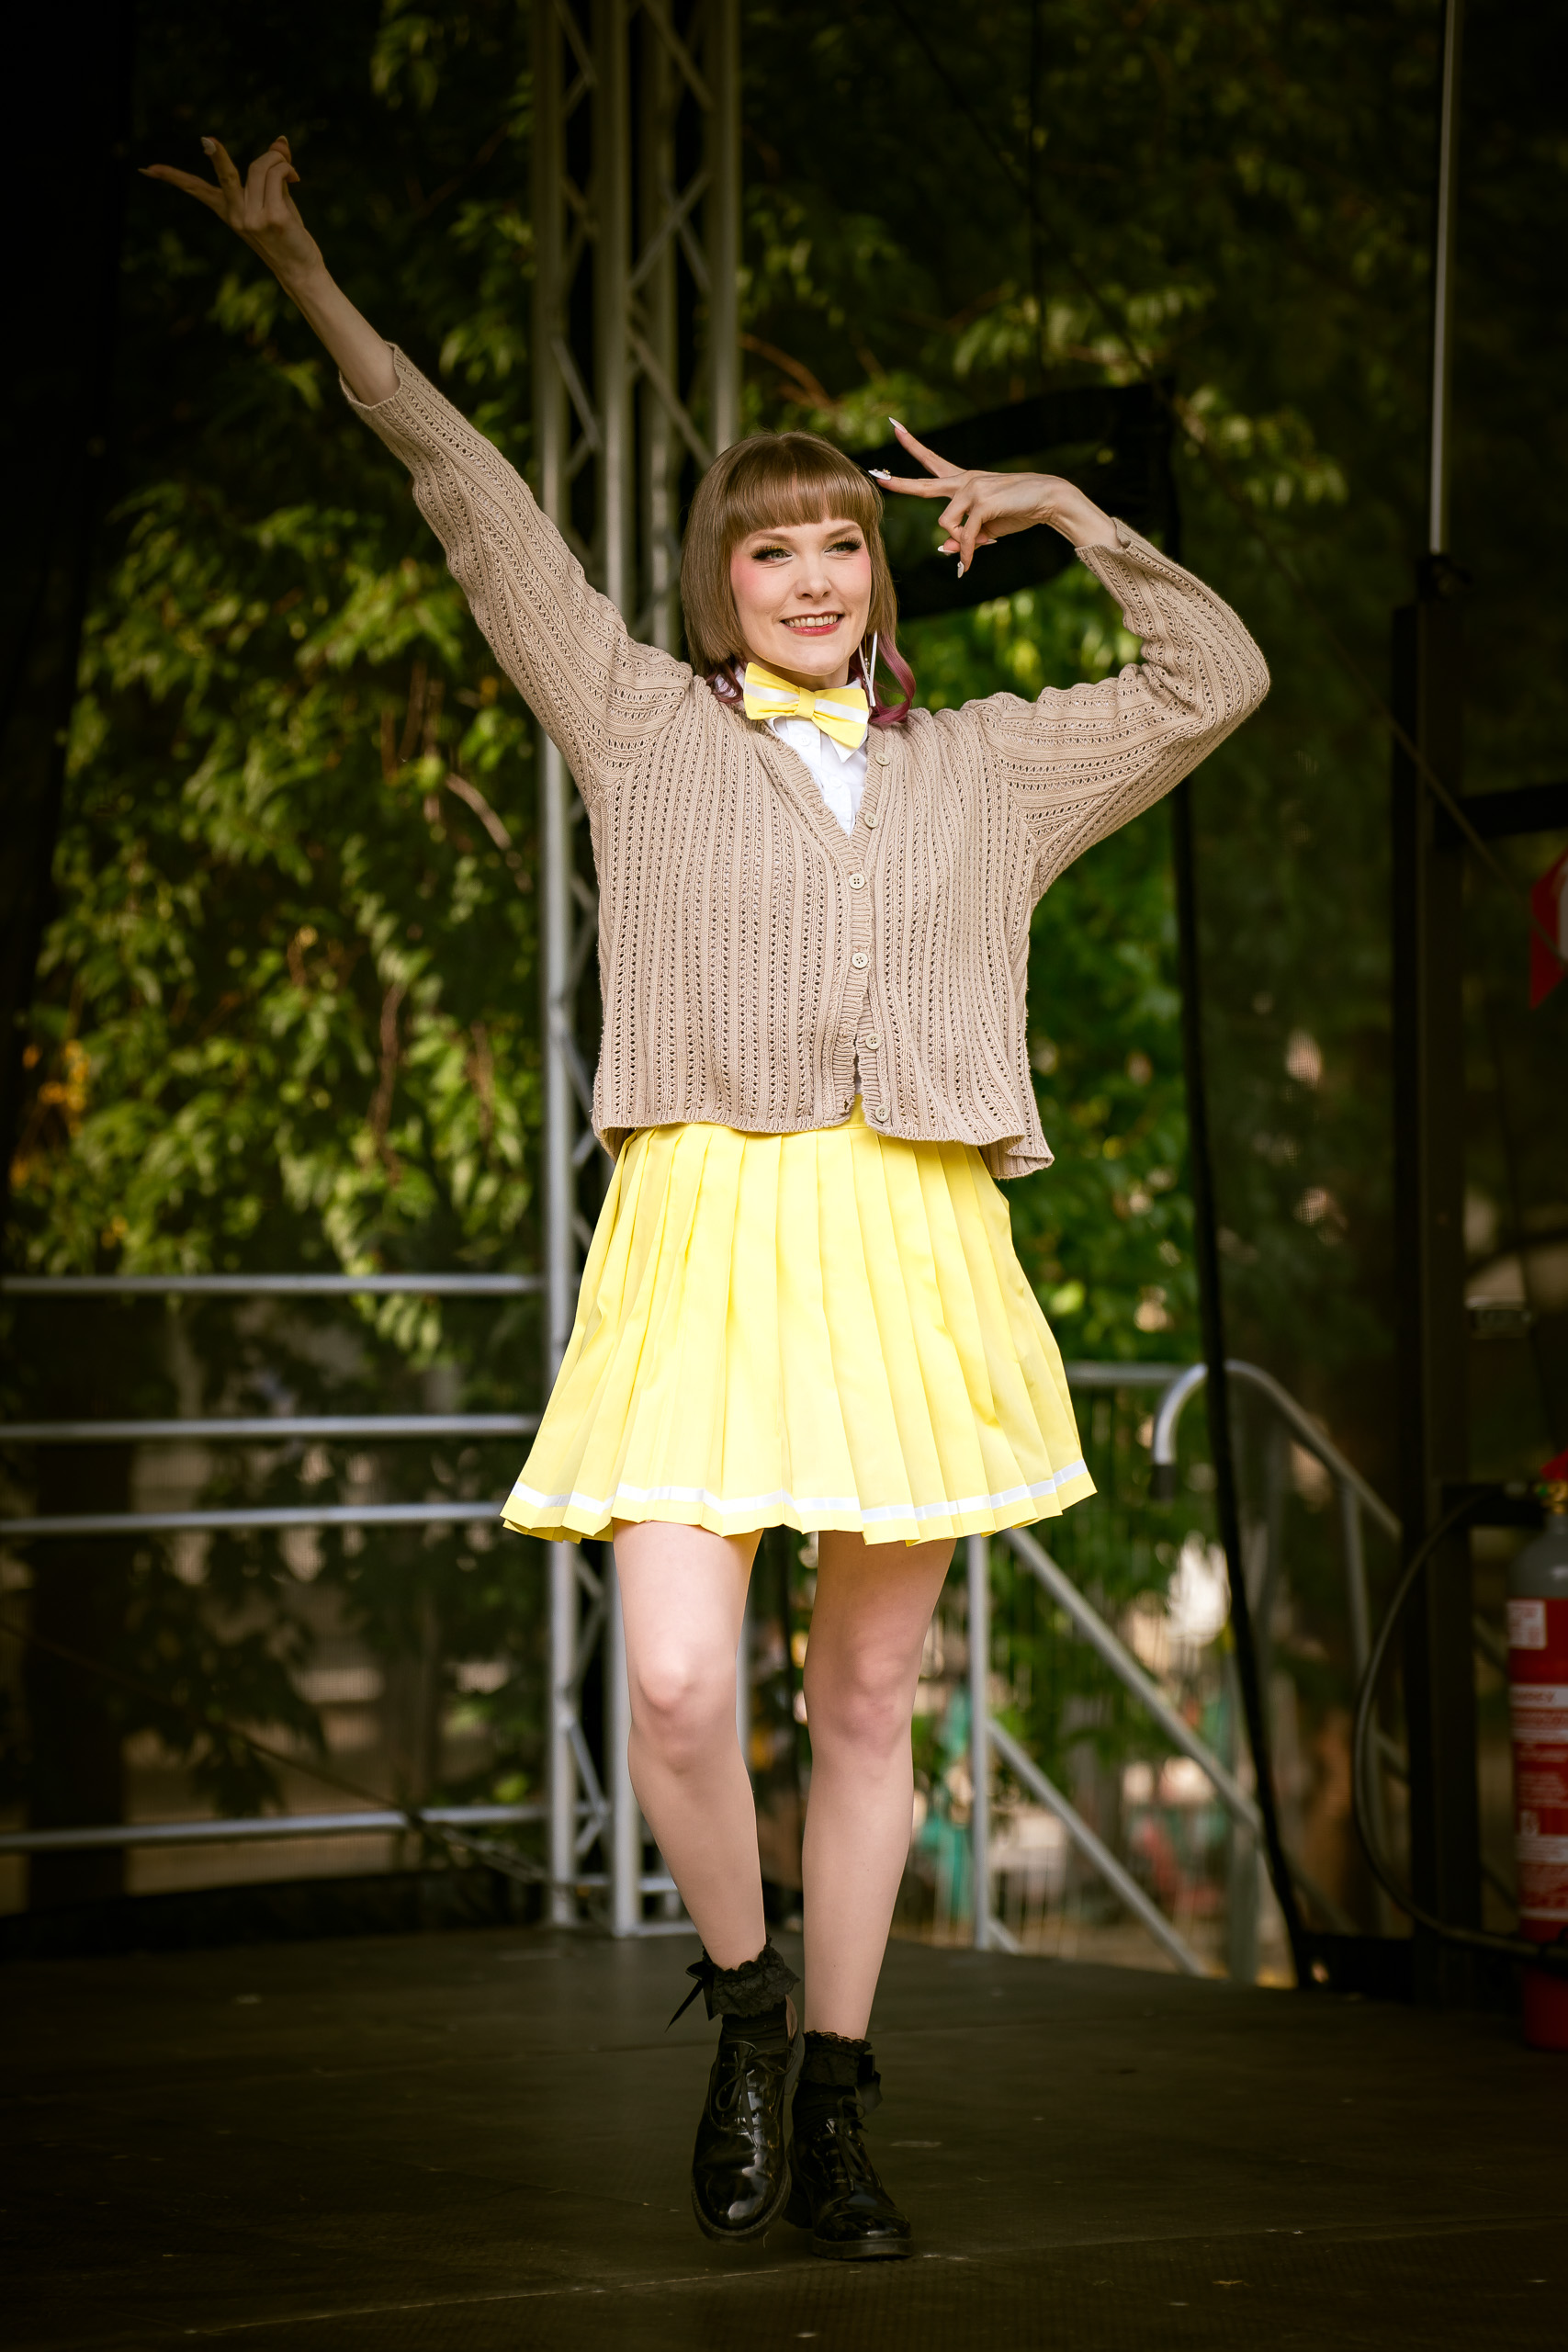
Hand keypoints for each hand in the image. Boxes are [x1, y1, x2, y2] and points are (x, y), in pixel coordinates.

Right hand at [141, 135, 323, 290]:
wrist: (301, 271)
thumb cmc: (288, 236)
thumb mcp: (276, 201)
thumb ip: (273, 173)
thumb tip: (280, 141)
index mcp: (229, 212)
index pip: (197, 190)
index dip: (173, 177)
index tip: (147, 169)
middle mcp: (237, 215)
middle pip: (225, 175)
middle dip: (216, 156)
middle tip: (207, 140)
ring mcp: (254, 217)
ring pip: (261, 167)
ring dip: (278, 160)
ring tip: (291, 172)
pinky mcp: (274, 217)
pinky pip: (278, 174)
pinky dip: (287, 168)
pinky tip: (296, 178)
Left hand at [872, 421, 1115, 573]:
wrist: (1046, 499)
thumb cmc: (1017, 511)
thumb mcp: (986, 527)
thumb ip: (963, 536)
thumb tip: (944, 550)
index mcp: (963, 480)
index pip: (932, 461)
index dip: (913, 445)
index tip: (895, 428)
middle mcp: (963, 480)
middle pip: (923, 485)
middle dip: (898, 483)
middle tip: (877, 476)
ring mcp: (971, 488)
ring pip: (946, 524)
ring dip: (959, 544)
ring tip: (973, 552)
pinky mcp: (981, 502)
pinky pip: (964, 536)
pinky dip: (967, 554)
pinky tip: (969, 565)